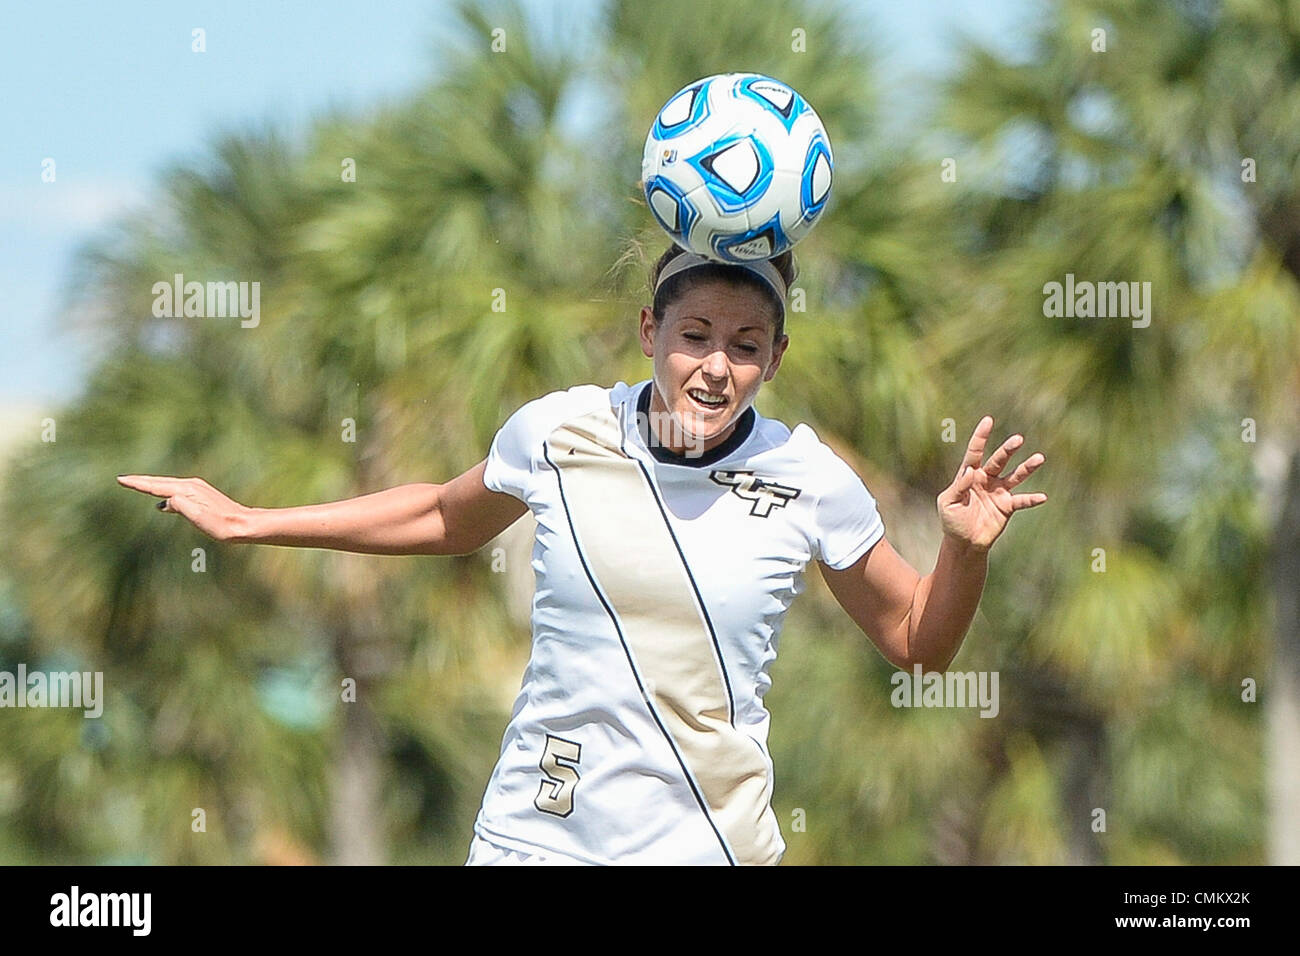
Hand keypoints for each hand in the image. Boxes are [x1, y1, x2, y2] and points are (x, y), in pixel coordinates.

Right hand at [116, 474, 249, 541]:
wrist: (244, 525)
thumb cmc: (221, 524)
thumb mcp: (197, 516)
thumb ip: (179, 505)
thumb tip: (164, 501)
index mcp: (188, 489)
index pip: (156, 486)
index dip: (138, 484)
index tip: (121, 479)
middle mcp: (192, 485)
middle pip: (160, 483)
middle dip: (141, 482)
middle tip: (123, 479)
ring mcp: (198, 490)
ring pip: (168, 486)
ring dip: (152, 486)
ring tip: (138, 486)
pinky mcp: (202, 497)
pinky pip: (176, 492)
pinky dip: (164, 493)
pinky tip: (163, 502)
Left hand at [937, 416, 1046, 552]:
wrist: (964, 543)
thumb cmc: (952, 521)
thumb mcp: (948, 503)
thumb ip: (959, 487)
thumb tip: (970, 471)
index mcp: (969, 475)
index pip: (975, 452)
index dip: (981, 436)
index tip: (988, 420)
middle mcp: (986, 479)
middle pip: (999, 460)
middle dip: (1008, 449)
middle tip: (1018, 439)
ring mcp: (998, 492)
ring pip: (1015, 476)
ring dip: (1027, 468)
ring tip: (1039, 458)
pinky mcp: (1007, 506)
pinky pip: (1022, 501)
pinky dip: (1032, 499)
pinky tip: (1042, 497)